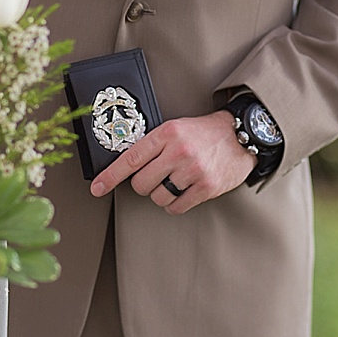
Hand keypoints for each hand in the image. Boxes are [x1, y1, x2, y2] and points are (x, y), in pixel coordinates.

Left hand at [90, 110, 255, 213]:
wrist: (241, 135)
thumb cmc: (203, 133)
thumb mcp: (175, 129)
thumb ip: (152, 145)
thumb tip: (125, 168)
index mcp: (166, 133)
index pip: (130, 159)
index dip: (109, 176)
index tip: (96, 188)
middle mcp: (178, 151)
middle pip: (141, 184)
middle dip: (144, 185)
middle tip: (156, 177)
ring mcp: (193, 170)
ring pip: (158, 198)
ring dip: (161, 195)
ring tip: (174, 182)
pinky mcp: (206, 187)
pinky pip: (176, 207)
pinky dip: (175, 203)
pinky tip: (184, 191)